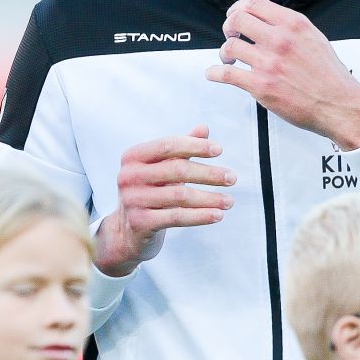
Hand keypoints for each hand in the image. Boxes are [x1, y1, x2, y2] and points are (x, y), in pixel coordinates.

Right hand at [93, 126, 234, 276]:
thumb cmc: (149, 193)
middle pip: (177, 170)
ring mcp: (132, 200)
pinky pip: (177, 217)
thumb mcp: (162, 169)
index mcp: (133, 157)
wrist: (127, 231)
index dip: (195, 146)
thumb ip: (181, 149)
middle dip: (209, 174)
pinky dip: (200, 216)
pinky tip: (218, 215)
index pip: (168, 145)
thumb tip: (204, 128)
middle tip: (232, 178)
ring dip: (210, 198)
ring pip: (180, 196)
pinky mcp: (139, 222)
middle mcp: (128, 176)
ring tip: (230, 201)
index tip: (220, 150)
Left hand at [206, 0, 359, 147]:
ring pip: (230, 46)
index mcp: (293, 24)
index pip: (255, 4)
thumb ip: (290, 27)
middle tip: (230, 35)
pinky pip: (226, 74)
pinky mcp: (260, 86)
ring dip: (224, 52)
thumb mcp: (314, 38)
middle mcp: (280, 40)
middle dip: (229, 27)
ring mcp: (269, 63)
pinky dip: (215, 73)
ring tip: (229, 59)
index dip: (239, 8)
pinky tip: (215, 74)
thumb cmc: (329, 76)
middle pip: (238, 20)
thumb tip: (269, 19)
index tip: (235, 16)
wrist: (338, 104)